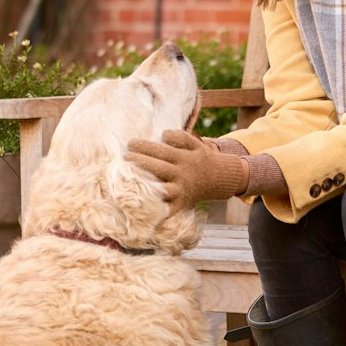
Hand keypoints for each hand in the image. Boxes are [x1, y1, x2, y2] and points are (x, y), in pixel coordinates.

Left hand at [125, 129, 250, 211]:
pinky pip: (170, 209)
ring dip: (148, 186)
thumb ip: (181, 137)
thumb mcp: (196, 144)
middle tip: (124, 158)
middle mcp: (183, 174)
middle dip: (140, 162)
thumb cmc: (201, 159)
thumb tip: (163, 134)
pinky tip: (144, 210)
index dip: (145, 146)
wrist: (221, 179)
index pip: (162, 150)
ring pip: (164, 188)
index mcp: (184, 158)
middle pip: (159, 168)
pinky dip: (159, 211)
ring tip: (130, 181)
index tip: (130, 143)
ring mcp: (183, 190)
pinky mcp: (182, 203)